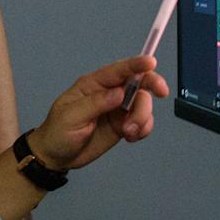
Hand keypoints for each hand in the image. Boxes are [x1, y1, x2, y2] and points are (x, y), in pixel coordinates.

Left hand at [28, 55, 167, 171]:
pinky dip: (144, 129)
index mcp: (93, 84)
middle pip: (138, 83)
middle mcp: (109, 93)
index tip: (151, 62)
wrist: (57, 157)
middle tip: (161, 93)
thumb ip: (96, 103)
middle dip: (150, 88)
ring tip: (128, 133)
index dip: (136, 64)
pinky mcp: (124, 125)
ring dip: (143, 117)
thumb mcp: (71, 117)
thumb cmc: (58, 132)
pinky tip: (130, 137)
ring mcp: (118, 109)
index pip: (118, 70)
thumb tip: (120, 93)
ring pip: (144, 104)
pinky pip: (144, 122)